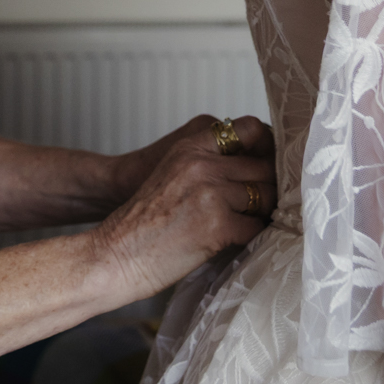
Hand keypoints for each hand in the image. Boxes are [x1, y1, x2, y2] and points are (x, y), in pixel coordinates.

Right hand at [90, 114, 275, 301]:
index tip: (266, 165)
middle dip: (267, 188)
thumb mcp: (172, 173)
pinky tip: (232, 241)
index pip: (250, 129)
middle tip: (259, 205)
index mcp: (190, 147)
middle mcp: (202, 164)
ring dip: (260, 214)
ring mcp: (211, 193)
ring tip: (242, 224)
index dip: (266, 147)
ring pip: (265, 197)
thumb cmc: (143, 222)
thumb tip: (259, 168)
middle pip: (264, 167)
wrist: (116, 254)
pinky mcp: (217, 224)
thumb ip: (207, 163)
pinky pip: (256, 227)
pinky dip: (249, 237)